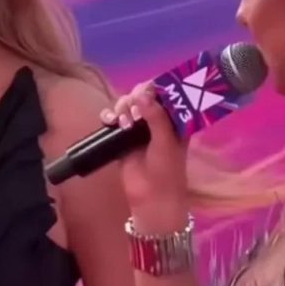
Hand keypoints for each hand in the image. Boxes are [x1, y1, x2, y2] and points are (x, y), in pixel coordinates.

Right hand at [102, 82, 186, 211]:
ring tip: (123, 121)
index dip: (153, 87)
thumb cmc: (166, 170)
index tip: (145, 91)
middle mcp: (156, 119)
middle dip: (135, 97)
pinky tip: (109, 121)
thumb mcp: (165, 141)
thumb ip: (156, 116)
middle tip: (134, 110)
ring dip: (122, 107)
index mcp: (174, 118)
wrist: (151, 197)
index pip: (164, 92)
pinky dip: (109, 116)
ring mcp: (138, 128)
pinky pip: (113, 119)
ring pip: (127, 105)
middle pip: (142, 95)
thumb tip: (141, 93)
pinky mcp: (122, 138)